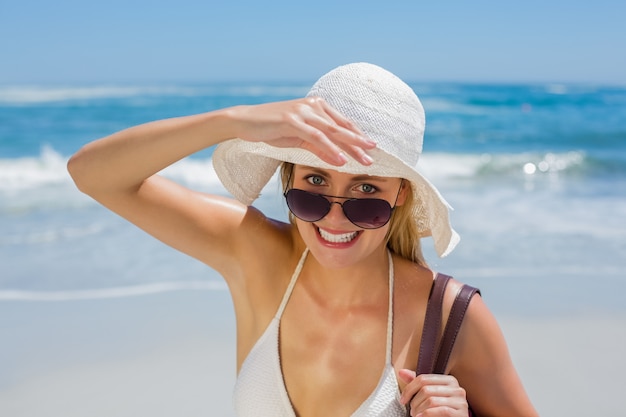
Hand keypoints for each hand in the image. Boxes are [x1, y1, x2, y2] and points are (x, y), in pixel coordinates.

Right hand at [230, 97, 375, 165]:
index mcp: (316, 106)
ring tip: (364, 160)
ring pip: (333, 131)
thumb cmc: (270, 129)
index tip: (371, 148)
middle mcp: (313, 106)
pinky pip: (316, 137)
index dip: (358, 136)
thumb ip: (317, 146)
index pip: (342, 123)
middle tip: (374, 155)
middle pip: (342, 127)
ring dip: (350, 147)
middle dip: (359, 143)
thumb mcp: (298, 139)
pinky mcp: (292, 120)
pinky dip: (330, 148)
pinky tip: (340, 159)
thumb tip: (336, 157)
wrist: (244, 121)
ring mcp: (303, 111)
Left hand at [399, 370, 468, 416]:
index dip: (409, 389)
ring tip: (416, 415)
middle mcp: (457, 389)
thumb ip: (417, 383)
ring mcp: (460, 401)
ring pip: (431, 401)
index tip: (403, 399)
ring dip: (419, 410)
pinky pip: (441, 410)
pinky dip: (427, 415)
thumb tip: (402, 372)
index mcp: (449, 380)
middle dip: (414, 402)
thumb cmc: (441, 411)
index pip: (423, 379)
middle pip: (426, 390)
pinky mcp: (461, 413)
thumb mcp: (430, 395)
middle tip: (412, 411)